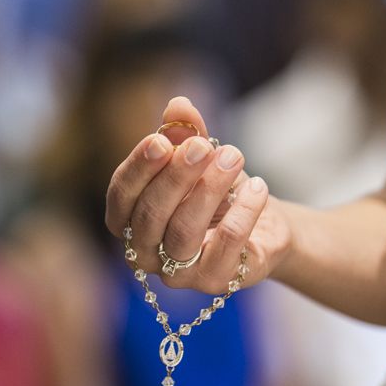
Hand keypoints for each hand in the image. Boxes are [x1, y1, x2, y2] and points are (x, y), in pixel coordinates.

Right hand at [105, 96, 291, 292]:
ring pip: (184, 231)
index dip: (138, 169)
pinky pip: (226, 244)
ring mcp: (178, 273)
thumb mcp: (200, 157)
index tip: (161, 140)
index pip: (121, 197)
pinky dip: (243, 211)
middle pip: (151, 215)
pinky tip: (257, 186)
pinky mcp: (215, 280)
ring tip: (233, 157)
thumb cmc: (219, 190)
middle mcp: (145, 252)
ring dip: (209, 189)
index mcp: (130, 221)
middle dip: (177, 176)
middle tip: (205, 146)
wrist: (265, 223)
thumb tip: (178, 104)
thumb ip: (186, 134)